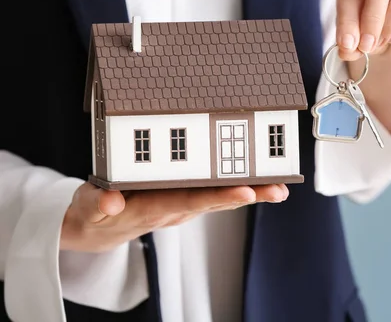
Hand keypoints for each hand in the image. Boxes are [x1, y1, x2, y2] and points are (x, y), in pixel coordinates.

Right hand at [60, 182, 287, 252]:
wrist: (100, 229)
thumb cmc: (95, 213)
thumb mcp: (88, 207)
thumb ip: (96, 203)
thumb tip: (109, 201)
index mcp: (153, 208)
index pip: (190, 201)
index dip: (219, 196)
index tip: (246, 191)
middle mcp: (174, 209)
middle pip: (216, 202)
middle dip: (249, 195)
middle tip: (279, 190)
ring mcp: (181, 207)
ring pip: (219, 199)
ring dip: (251, 193)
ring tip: (281, 189)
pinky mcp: (184, 202)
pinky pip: (213, 194)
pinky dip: (237, 188)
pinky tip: (260, 182)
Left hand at [336, 0, 390, 59]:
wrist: (385, 36)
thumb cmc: (361, 26)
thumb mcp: (348, 35)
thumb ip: (346, 41)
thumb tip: (348, 48)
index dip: (347, 20)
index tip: (347, 44)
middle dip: (372, 19)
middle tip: (366, 46)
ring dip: (390, 23)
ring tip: (379, 42)